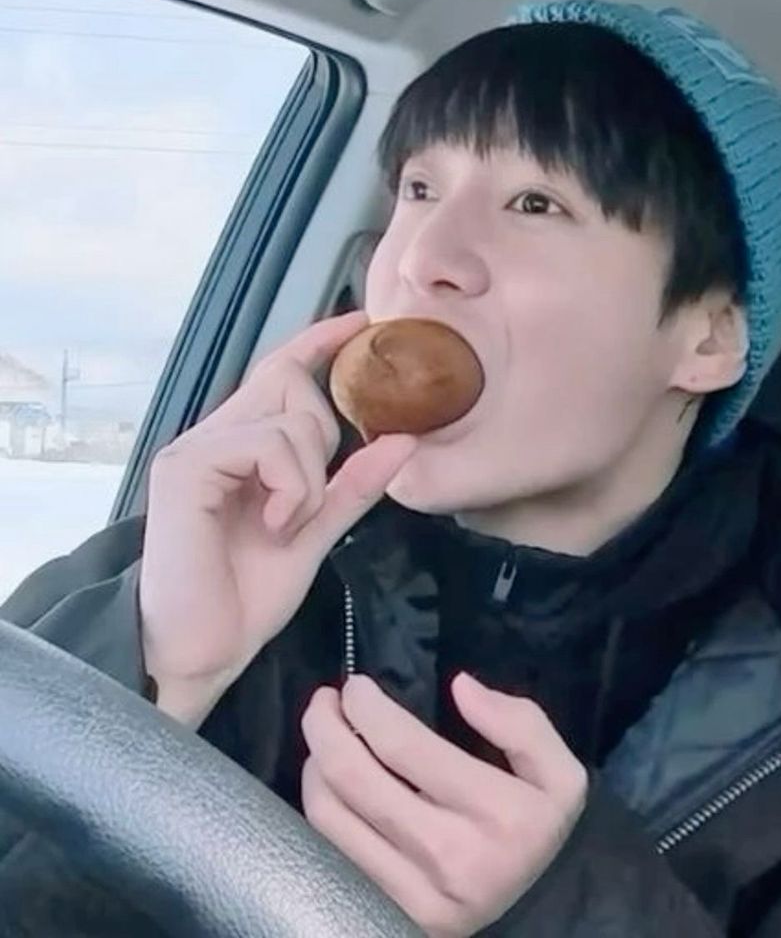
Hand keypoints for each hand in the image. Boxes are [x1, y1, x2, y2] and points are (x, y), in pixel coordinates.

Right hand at [139, 311, 416, 715]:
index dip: (320, 343)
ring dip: (311, 477)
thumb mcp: (316, 530)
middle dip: (325, 431)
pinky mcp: (186, 468)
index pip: (281, 374)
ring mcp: (196, 449)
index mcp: (242, 447)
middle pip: (291, 383)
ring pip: (289, 419)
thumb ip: (354, 485)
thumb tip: (404, 439)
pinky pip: (267, 445)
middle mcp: (215, 437)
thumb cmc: (248, 595)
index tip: (361, 321)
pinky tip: (275, 525)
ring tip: (288, 524)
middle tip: (310, 498)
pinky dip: (290, 487)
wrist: (203, 650)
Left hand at [301, 673, 587, 937]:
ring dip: (315, 762)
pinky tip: (328, 781)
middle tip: (325, 700)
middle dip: (325, 725)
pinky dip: (318, 804)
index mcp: (497, 813)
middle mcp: (449, 856)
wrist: (533, 906)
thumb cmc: (533, 825)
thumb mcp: (558, 773)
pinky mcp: (385, 911)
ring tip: (325, 735)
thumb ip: (520, 723)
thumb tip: (461, 687)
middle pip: (354, 777)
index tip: (357, 686)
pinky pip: (327, 850)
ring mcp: (411, 893)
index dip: (368, 707)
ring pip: (330, 813)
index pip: (405, 745)